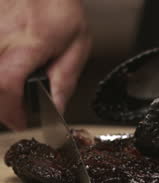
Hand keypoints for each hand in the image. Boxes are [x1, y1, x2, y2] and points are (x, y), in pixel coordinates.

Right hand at [0, 0, 90, 129]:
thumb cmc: (60, 8)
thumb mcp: (77, 44)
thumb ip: (66, 78)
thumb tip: (60, 106)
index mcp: (28, 45)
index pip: (7, 84)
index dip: (11, 111)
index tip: (21, 122)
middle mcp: (1, 38)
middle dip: (1, 105)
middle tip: (15, 112)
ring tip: (10, 94)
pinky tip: (6, 76)